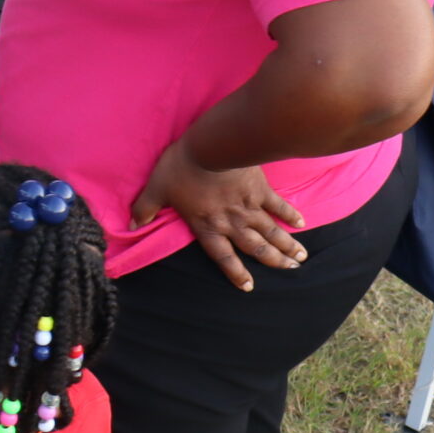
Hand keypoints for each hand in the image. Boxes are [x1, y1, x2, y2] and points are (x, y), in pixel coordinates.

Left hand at [131, 138, 306, 292]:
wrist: (212, 146)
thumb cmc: (182, 167)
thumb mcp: (157, 187)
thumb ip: (145, 208)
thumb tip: (131, 223)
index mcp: (207, 226)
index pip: (222, 256)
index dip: (235, 272)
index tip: (249, 287)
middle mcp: (232, 222)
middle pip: (254, 248)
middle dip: (273, 262)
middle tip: (290, 272)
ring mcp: (249, 207)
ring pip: (271, 232)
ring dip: (286, 246)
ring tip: (300, 259)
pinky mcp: (261, 190)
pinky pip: (279, 206)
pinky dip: (290, 215)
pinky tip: (301, 224)